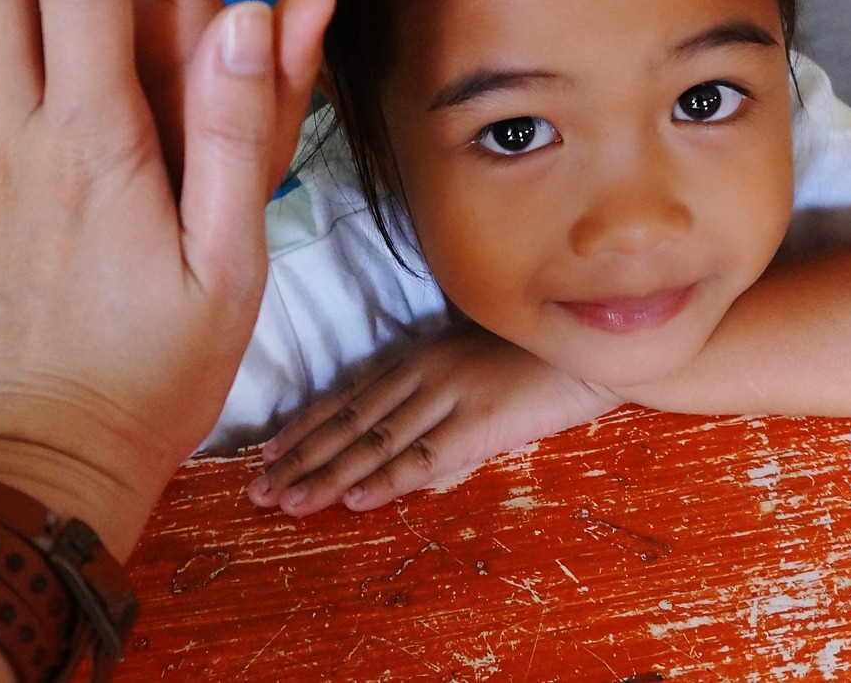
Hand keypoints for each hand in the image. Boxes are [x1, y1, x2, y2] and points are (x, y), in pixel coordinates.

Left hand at [246, 324, 617, 515]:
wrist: (592, 349)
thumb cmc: (532, 357)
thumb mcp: (467, 363)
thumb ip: (428, 391)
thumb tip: (389, 430)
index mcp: (419, 356)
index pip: (348, 396)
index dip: (305, 426)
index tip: (268, 453)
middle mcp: (424, 372)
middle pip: (350, 421)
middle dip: (301, 458)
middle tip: (259, 490)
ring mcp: (450, 395)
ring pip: (375, 442)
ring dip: (328, 474)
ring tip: (290, 501)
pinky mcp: (479, 422)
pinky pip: (425, 457)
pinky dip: (387, 479)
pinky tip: (356, 499)